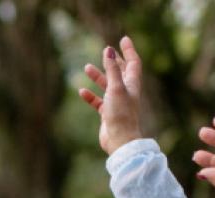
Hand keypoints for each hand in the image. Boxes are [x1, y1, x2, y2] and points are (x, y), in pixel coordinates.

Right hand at [79, 36, 143, 154]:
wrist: (119, 140)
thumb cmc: (121, 114)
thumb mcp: (116, 88)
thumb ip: (112, 69)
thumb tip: (108, 51)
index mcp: (132, 85)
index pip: (133, 63)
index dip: (129, 51)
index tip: (123, 39)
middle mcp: (126, 93)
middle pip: (120, 72)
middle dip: (113, 62)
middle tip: (106, 50)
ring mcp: (117, 103)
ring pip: (107, 86)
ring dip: (98, 76)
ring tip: (86, 68)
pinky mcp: (108, 114)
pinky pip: (98, 102)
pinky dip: (90, 96)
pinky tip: (82, 92)